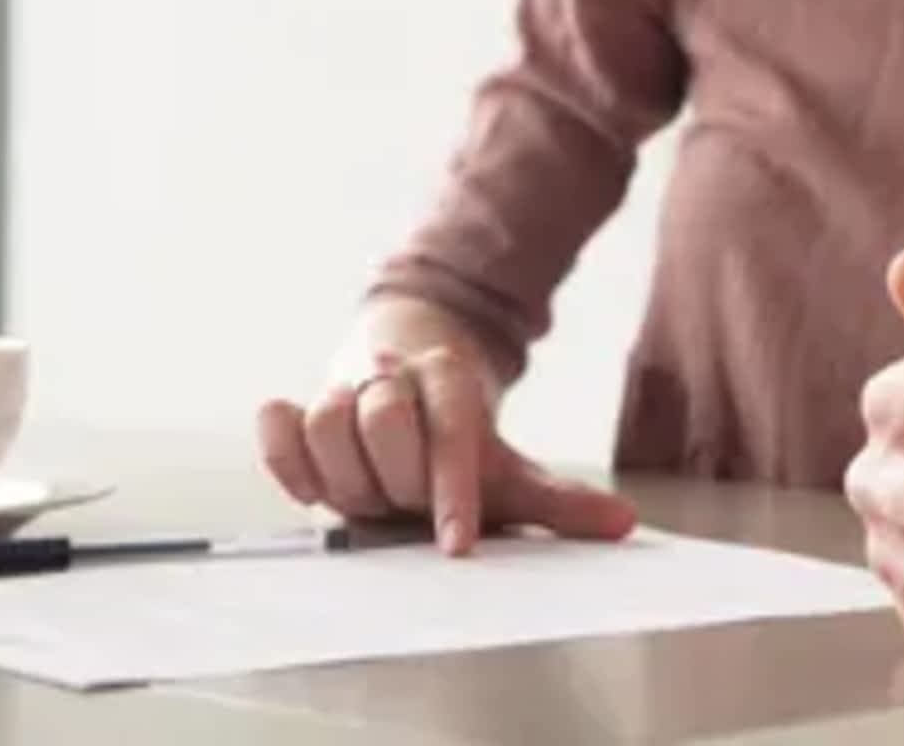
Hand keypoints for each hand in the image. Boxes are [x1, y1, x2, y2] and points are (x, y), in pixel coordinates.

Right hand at [257, 345, 636, 554]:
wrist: (407, 359)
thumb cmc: (457, 434)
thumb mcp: (507, 463)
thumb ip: (558, 500)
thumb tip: (624, 524)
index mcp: (452, 376)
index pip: (453, 429)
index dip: (453, 489)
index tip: (457, 544)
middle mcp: (393, 371)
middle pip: (384, 417)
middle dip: (398, 477)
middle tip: (406, 506)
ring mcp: (342, 384)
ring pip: (327, 419)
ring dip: (345, 475)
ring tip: (368, 499)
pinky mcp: (299, 403)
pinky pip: (278, 424)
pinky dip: (286, 457)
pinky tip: (312, 489)